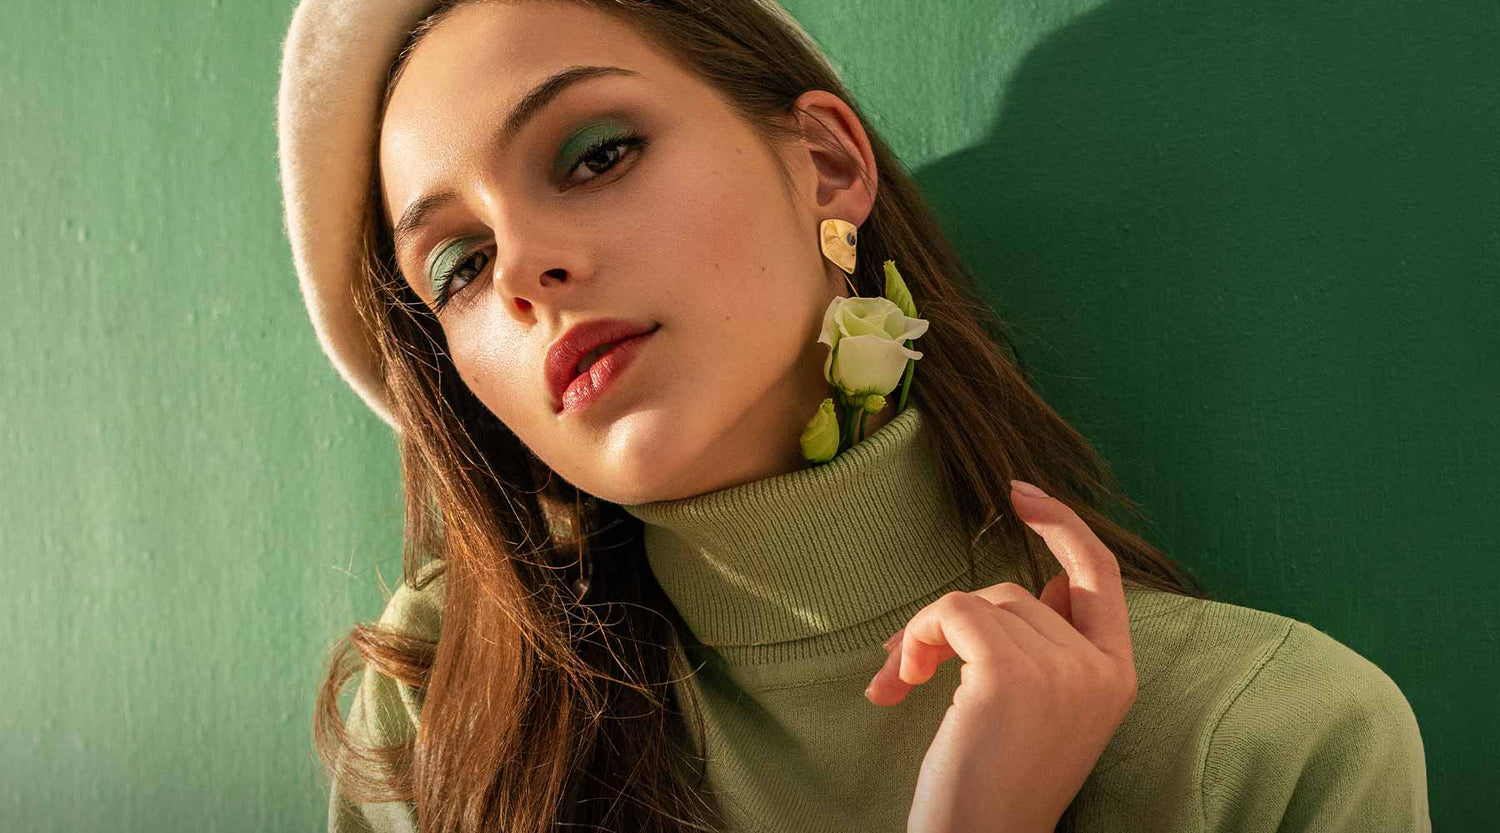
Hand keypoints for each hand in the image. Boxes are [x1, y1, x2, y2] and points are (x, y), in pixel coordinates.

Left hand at [864, 479, 1138, 832]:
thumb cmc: (992, 785)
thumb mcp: (1044, 711)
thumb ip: (1053, 646)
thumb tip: (1048, 584)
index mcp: (1117, 677)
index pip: (1101, 575)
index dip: (1064, 525)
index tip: (1019, 493)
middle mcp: (1100, 670)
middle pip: (1015, 592)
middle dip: (953, 621)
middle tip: (909, 665)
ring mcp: (1062, 670)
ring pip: (979, 601)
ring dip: (926, 636)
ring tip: (905, 686)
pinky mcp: (1013, 673)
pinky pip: (953, 611)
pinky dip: (918, 636)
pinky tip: (900, 685)